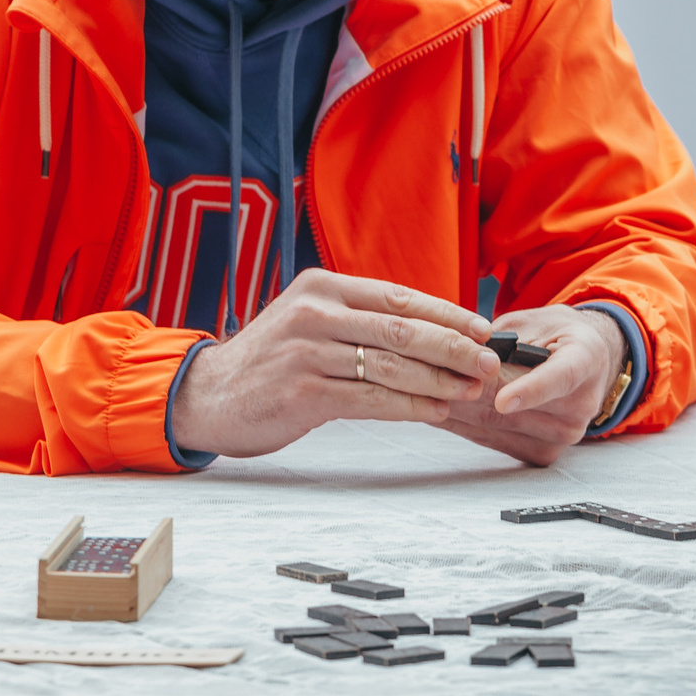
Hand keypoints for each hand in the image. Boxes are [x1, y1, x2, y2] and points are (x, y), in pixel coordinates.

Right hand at [166, 269, 491, 458]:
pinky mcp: (304, 393)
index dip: (447, 313)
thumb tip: (431, 330)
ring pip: (391, 364)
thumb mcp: (310, 321)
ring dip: (439, 379)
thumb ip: (359, 319)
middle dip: (454, 346)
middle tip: (488, 361)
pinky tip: (436, 409)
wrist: (207, 395)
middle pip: (402, 328)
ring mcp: (307, 352)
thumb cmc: (270, 361)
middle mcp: (315, 312)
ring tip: (470, 389)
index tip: (483, 328)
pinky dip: (410, 405)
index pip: (399, 296)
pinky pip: (372, 398)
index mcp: (322, 286)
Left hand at [437, 304, 626, 466]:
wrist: (585, 363)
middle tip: (429, 381)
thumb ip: (504, 341)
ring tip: (425, 393)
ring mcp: (564, 435)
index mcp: (586, 361)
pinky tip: (441, 410)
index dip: (529, 391)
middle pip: (516, 408)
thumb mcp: (535, 322)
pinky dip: (464, 425)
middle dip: (468, 394)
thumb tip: (462, 356)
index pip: (559, 379)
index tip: (503, 400)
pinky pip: (493, 440)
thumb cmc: (556, 336)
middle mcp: (581, 404)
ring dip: (457, 410)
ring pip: (496, 426)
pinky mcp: (544, 453)